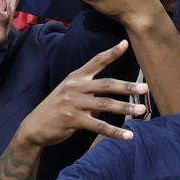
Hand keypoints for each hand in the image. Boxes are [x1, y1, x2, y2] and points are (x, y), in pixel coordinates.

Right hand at [14, 40, 147, 148]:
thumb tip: (111, 99)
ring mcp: (73, 103)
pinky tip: (128, 136)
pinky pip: (98, 126)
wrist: (34, 127)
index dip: (111, 53)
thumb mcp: (70, 95)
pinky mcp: (72, 120)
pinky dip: (114, 131)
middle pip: (106, 84)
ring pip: (105, 104)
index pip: (96, 61)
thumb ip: (90, 94)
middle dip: (127, 86)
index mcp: (75, 77)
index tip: (125, 44)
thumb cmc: (56, 109)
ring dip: (125, 108)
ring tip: (141, 111)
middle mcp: (75, 87)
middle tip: (144, 88)